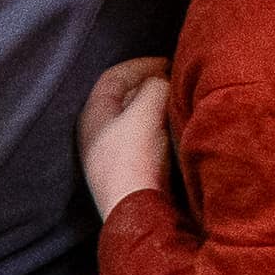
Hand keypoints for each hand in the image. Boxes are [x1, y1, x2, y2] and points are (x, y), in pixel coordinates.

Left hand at [77, 58, 172, 214]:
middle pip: (125, 97)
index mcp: (93, 114)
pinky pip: (147, 141)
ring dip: (159, 109)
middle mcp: (98, 134)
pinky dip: (162, 130)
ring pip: (137, 121)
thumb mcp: (145, 109)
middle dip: (152, 85)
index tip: (168, 62)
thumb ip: (155, 85)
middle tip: (177, 81)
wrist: (138, 212)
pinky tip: (178, 131)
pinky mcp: (131, 174)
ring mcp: (113, 156)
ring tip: (181, 103)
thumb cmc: (135, 158)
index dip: (142, 64)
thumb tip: (164, 81)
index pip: (114, 76)